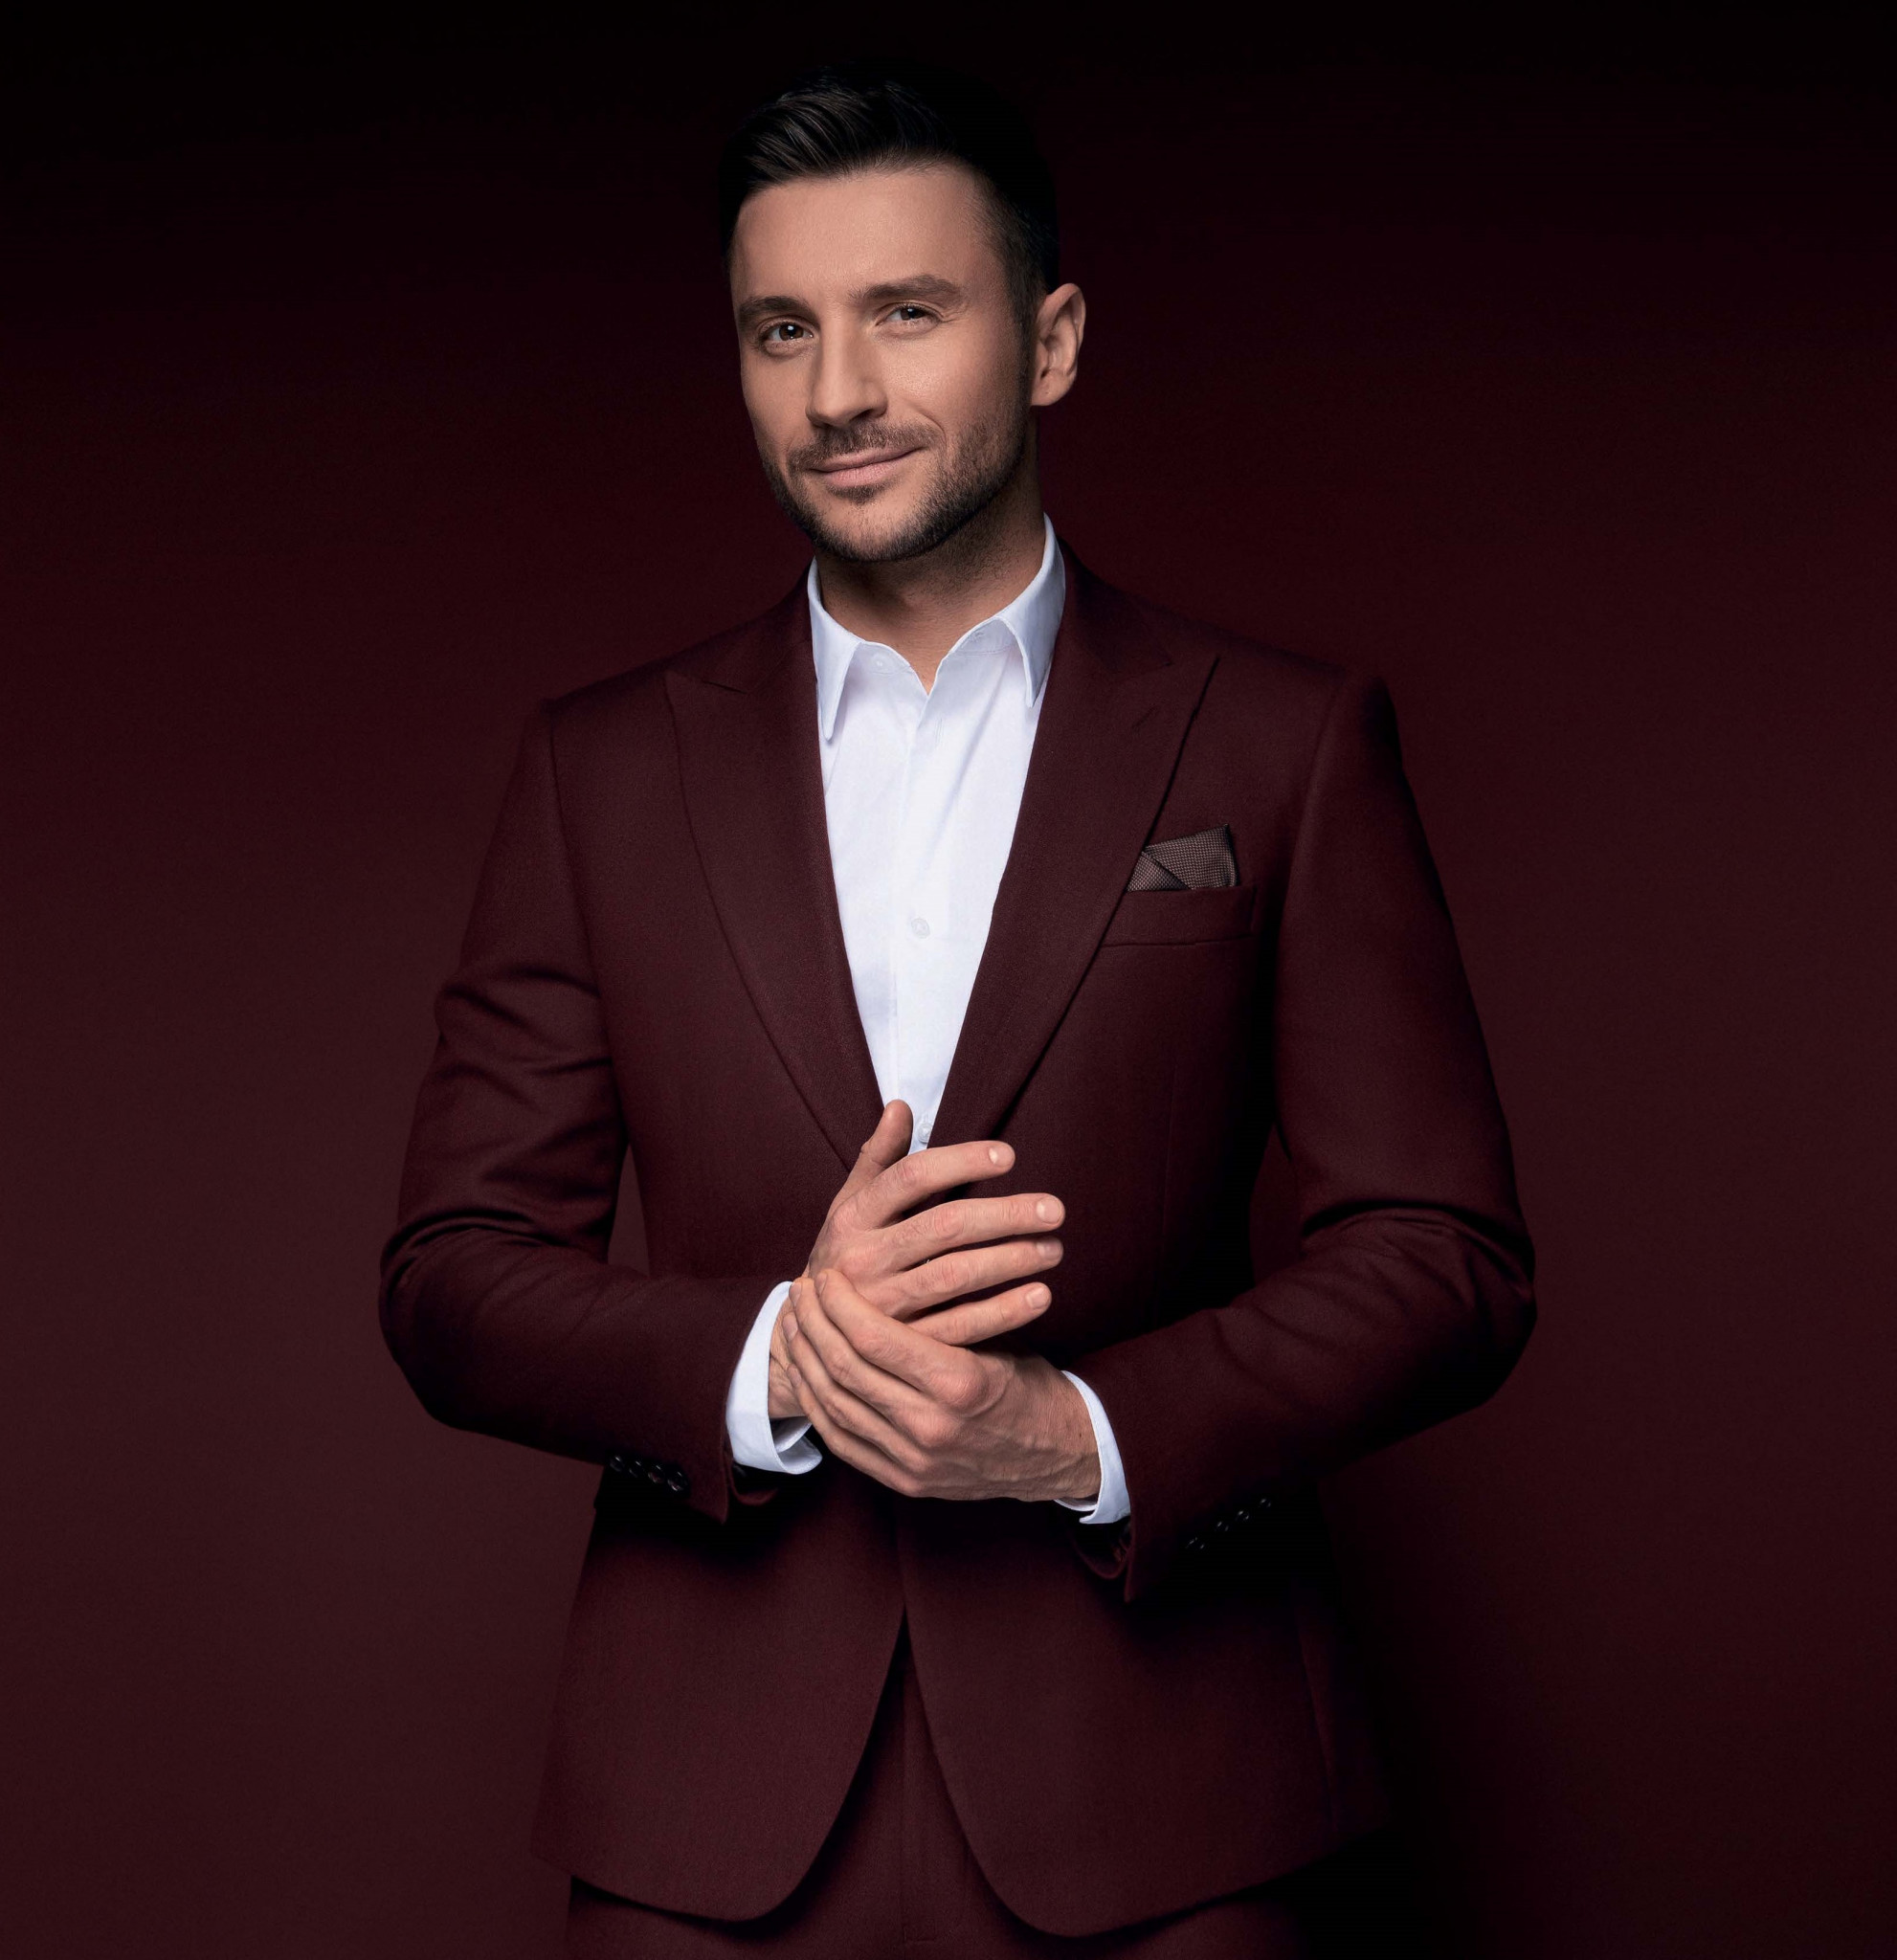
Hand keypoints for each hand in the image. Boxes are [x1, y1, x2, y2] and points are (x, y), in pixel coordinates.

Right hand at [767, 1101, 1064, 1420]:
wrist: (810, 1335)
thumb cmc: (841, 1256)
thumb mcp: (847, 1206)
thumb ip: (876, 1157)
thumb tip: (900, 1106)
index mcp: (853, 1218)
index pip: (910, 1178)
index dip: (960, 1162)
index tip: (1008, 1156)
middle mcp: (865, 1259)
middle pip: (943, 1227)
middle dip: (1003, 1215)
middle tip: (1053, 1209)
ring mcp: (883, 1306)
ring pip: (956, 1277)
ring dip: (1010, 1260)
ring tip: (1053, 1248)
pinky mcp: (903, 1345)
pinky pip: (960, 1328)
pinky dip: (1003, 1313)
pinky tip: (1039, 1296)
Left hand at [780, 1265, 1100, 1505]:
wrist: (1056, 1455)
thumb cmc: (1027, 1383)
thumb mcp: (997, 1339)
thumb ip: (944, 1317)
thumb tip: (888, 1269)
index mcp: (959, 1382)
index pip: (874, 1338)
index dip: (840, 1303)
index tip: (826, 1276)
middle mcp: (930, 1426)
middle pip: (846, 1369)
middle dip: (813, 1325)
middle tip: (799, 1292)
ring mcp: (914, 1460)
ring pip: (836, 1405)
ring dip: (806, 1362)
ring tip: (792, 1326)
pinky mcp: (904, 1481)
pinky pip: (843, 1441)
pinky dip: (816, 1405)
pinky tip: (804, 1374)